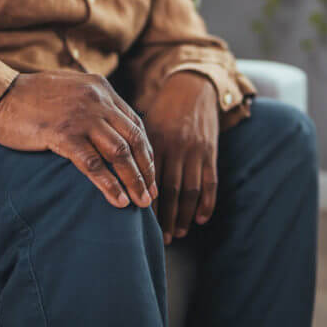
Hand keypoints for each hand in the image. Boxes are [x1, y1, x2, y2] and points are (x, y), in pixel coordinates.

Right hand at [0, 71, 157, 208]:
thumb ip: (92, 103)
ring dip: (134, 180)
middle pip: (134, 139)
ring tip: (141, 202)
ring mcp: (82, 117)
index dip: (146, 150)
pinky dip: (109, 185)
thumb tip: (109, 128)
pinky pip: (93, 165)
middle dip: (146, 169)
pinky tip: (118, 200)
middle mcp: (97, 100)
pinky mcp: (63, 135)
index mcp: (101, 89)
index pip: (135, 123)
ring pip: (119, 154)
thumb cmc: (30, 96)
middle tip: (151, 193)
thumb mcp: (71, 89)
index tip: (149, 171)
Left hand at [144, 72, 219, 244]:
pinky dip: (207, 203)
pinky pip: (210, 182)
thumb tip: (115, 175)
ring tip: (177, 234)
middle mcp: (176, 147)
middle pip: (169, 189)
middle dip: (165, 217)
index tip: (138, 222)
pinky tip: (200, 219)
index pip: (149, 178)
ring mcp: (195, 150)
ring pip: (190, 189)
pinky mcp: (211, 151)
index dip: (145, 202)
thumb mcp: (145, 125)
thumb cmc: (162, 110)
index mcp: (155, 141)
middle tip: (159, 238)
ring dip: (184, 215)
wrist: (192, 87)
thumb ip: (134, 150)